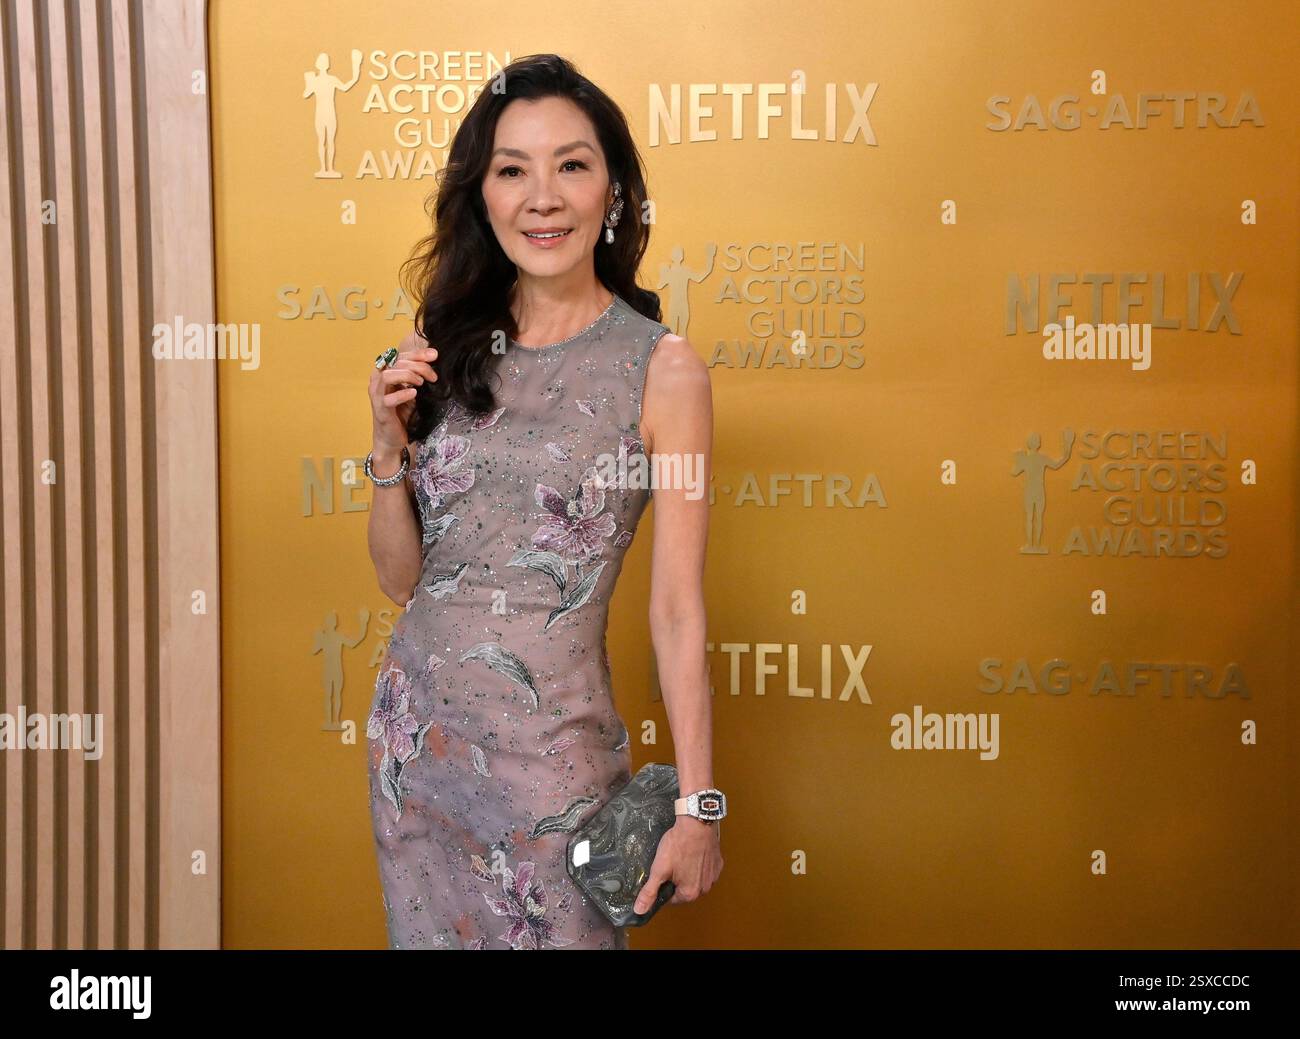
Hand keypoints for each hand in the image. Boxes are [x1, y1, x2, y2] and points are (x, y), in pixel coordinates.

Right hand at [368, 326, 436, 456]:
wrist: (392, 438)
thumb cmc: (401, 412)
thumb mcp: (411, 389)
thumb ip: (417, 375)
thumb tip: (433, 358)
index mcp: (384, 372)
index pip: (400, 356)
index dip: (418, 353)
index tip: (434, 355)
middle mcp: (377, 381)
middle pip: (396, 363)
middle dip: (418, 366)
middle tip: (432, 376)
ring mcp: (377, 395)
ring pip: (388, 376)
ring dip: (407, 376)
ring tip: (421, 383)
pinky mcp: (380, 410)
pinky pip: (389, 399)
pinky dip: (402, 394)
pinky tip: (414, 394)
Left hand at [633, 815, 722, 914]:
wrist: (696, 823)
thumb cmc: (679, 844)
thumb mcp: (658, 869)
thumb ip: (649, 891)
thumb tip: (640, 909)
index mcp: (689, 893)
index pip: (671, 899)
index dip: (663, 886)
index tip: (662, 874)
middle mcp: (704, 889)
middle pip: (684, 890)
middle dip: (676, 879)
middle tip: (670, 863)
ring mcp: (713, 876)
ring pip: (696, 879)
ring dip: (688, 872)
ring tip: (681, 856)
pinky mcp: (718, 864)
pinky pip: (706, 869)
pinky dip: (699, 864)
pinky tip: (692, 853)